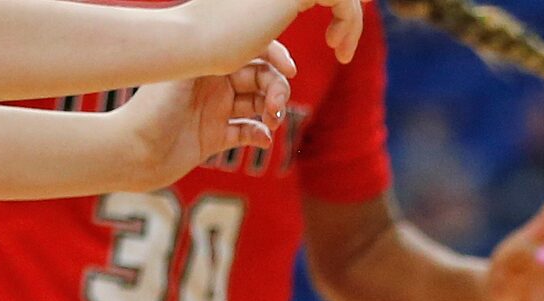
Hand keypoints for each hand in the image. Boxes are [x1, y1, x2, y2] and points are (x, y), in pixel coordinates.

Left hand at [118, 52, 293, 188]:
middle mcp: (211, 82)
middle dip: (276, 89)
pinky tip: (262, 141)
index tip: (289, 70)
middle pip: (259, 78)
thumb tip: (245, 42)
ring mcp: (214, 109)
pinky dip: (261, 135)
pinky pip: (249, 132)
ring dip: (273, 112)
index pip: (247, 50)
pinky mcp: (216, 137)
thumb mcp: (182, 76)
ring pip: (258, 104)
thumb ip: (211, 56)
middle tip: (276, 108)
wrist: (134, 153)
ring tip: (273, 123)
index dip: (274, 56)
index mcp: (203, 61)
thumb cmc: (150, 112)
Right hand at [184, 0, 361, 68]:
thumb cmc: (214, 42)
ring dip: (350, 22)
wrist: (193, 42)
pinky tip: (336, 48)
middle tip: (341, 48)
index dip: (338, 6)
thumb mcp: (254, 24)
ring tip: (340, 51)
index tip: (336, 38)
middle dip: (347, 12)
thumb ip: (277, 11)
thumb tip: (294, 7)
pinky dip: (349, 24)